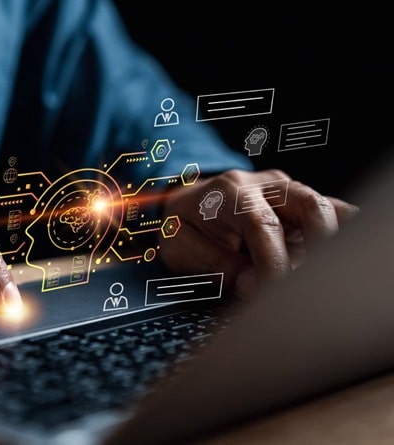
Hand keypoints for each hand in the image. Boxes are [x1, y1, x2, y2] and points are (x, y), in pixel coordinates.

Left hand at [159, 169, 358, 297]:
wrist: (186, 204)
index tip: (275, 294)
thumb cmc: (184, 227)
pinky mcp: (301, 203)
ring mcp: (287, 192)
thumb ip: (218, 267)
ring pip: (329, 209)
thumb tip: (255, 287)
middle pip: (311, 207)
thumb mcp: (182, 249)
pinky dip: (338, 238)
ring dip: (332, 246)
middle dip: (319, 249)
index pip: (262, 225)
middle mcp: (264, 185)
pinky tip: (330, 264)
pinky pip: (333, 213)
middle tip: (308, 286)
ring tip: (319, 279)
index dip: (274, 264)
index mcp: (229, 193)